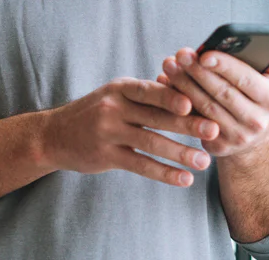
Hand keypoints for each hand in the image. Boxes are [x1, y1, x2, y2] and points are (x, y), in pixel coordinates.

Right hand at [40, 77, 220, 186]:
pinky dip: (164, 173)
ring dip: (180, 153)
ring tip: (204, 161)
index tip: (195, 103)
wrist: (54, 135)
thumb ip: (145, 95)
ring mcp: (108, 132)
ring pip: (151, 143)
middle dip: (187, 124)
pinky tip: (184, 179)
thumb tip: (186, 92)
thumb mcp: (115, 95)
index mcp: (121, 88)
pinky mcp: (106, 156)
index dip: (172, 96)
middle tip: (214, 130)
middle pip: (156, 116)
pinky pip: (141, 164)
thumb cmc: (95, 112)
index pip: (150, 90)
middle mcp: (114, 107)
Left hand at [157, 41, 268, 159]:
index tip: (203, 53)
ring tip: (169, 65)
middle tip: (180, 54)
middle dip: (197, 72)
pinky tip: (166, 85)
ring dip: (184, 85)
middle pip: (221, 92)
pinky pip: (193, 121)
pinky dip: (178, 103)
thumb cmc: (259, 99)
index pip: (245, 79)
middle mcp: (256, 121)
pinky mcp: (218, 146)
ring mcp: (236, 137)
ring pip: (204, 107)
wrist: (254, 140)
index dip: (224, 65)